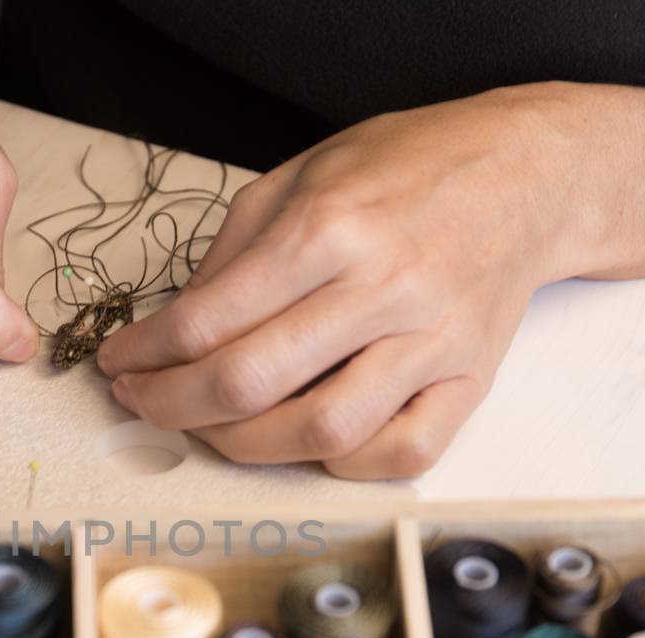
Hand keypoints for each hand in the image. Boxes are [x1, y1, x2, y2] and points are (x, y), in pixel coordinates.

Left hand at [97, 87, 580, 477]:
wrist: (526, 173)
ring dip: (244, 445)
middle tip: (144, 402)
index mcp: (331, 227)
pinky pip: (401, 453)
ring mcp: (434, 341)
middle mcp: (384, 287)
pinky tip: (304, 439)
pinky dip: (342, 462)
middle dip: (172, 406)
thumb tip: (171, 329)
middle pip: (250, 383)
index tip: (118, 364)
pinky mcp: (471, 380)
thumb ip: (231, 253)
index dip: (144, 354)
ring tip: (211, 425)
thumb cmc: (406, 168)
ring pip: (322, 431)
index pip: (207, 319)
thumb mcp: (300, 175)